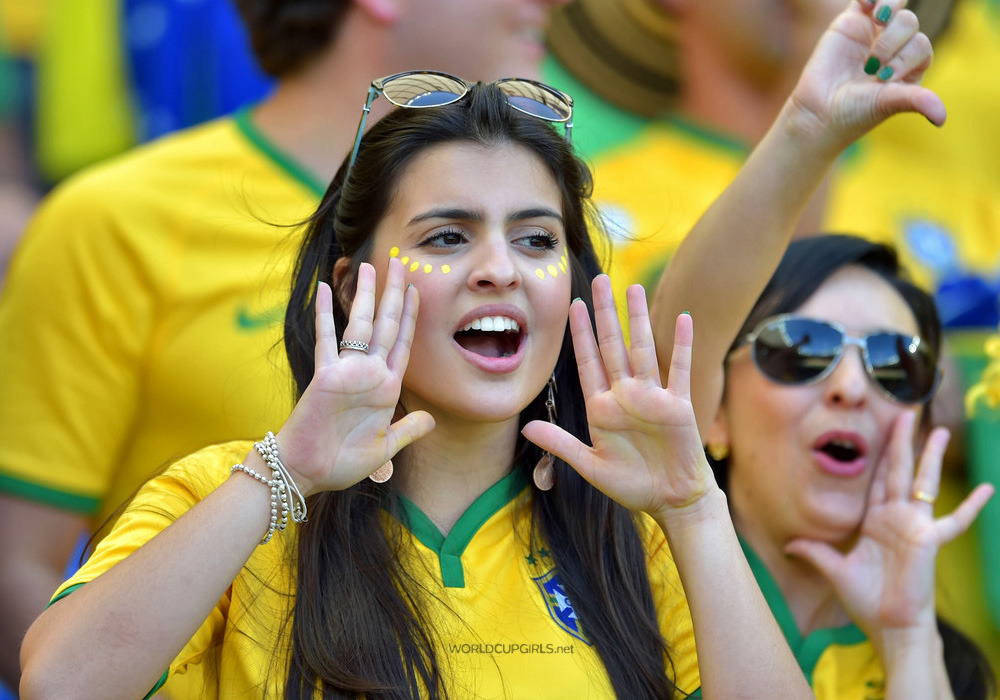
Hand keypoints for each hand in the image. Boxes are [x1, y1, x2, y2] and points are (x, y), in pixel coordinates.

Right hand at [273, 258, 434, 493]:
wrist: (308, 472)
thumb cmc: (342, 463)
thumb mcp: (384, 448)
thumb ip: (407, 430)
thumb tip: (431, 419)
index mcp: (386, 388)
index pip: (403, 342)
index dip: (412, 316)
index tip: (416, 289)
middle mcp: (369, 374)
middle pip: (386, 325)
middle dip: (394, 293)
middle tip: (399, 261)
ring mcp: (347, 372)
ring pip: (359, 324)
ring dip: (365, 295)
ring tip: (369, 266)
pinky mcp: (325, 376)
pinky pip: (327, 339)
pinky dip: (324, 314)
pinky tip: (324, 288)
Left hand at [522, 276, 714, 521]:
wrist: (671, 500)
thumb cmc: (631, 485)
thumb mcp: (590, 466)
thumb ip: (560, 445)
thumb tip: (526, 429)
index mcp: (602, 407)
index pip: (588, 361)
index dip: (580, 334)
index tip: (573, 305)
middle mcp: (625, 396)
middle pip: (613, 345)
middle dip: (606, 314)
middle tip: (600, 280)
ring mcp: (652, 397)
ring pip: (643, 349)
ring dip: (639, 319)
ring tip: (634, 288)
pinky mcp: (678, 405)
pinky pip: (679, 370)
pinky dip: (682, 345)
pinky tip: (684, 319)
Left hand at [785, 411, 993, 648]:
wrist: (889, 627)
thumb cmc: (867, 601)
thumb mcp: (834, 570)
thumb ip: (814, 552)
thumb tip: (788, 543)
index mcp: (875, 521)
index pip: (876, 479)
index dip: (877, 455)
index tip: (880, 430)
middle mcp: (896, 518)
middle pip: (898, 470)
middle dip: (900, 441)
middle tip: (906, 412)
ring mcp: (914, 527)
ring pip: (923, 483)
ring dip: (930, 456)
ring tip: (938, 431)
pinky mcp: (929, 540)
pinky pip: (954, 521)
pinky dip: (970, 506)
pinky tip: (987, 488)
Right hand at [787, 0, 945, 153]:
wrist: (818, 112)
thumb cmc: (854, 113)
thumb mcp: (887, 104)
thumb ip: (915, 100)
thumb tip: (942, 119)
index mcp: (911, 65)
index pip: (921, 45)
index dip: (904, 58)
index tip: (882, 79)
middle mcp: (896, 46)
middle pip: (910, 23)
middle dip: (891, 43)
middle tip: (870, 68)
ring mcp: (874, 32)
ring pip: (895, 5)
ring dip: (890, 9)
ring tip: (877, 20)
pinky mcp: (851, 21)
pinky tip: (866, 4)